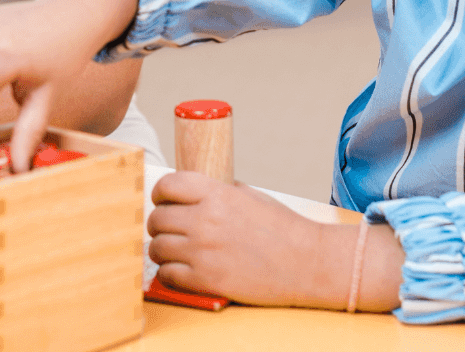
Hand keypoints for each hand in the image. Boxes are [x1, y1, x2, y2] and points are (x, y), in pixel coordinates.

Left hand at [148, 172, 401, 310]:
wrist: (307, 262)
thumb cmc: (282, 228)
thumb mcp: (249, 196)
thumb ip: (218, 192)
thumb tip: (194, 191)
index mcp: (216, 194)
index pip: (167, 185)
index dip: (160, 193)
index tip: (162, 200)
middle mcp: (205, 220)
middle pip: (157, 218)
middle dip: (159, 224)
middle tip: (169, 229)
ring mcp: (203, 251)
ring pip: (157, 248)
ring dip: (162, 249)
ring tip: (173, 251)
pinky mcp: (206, 280)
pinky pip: (167, 275)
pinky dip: (169, 274)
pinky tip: (180, 271)